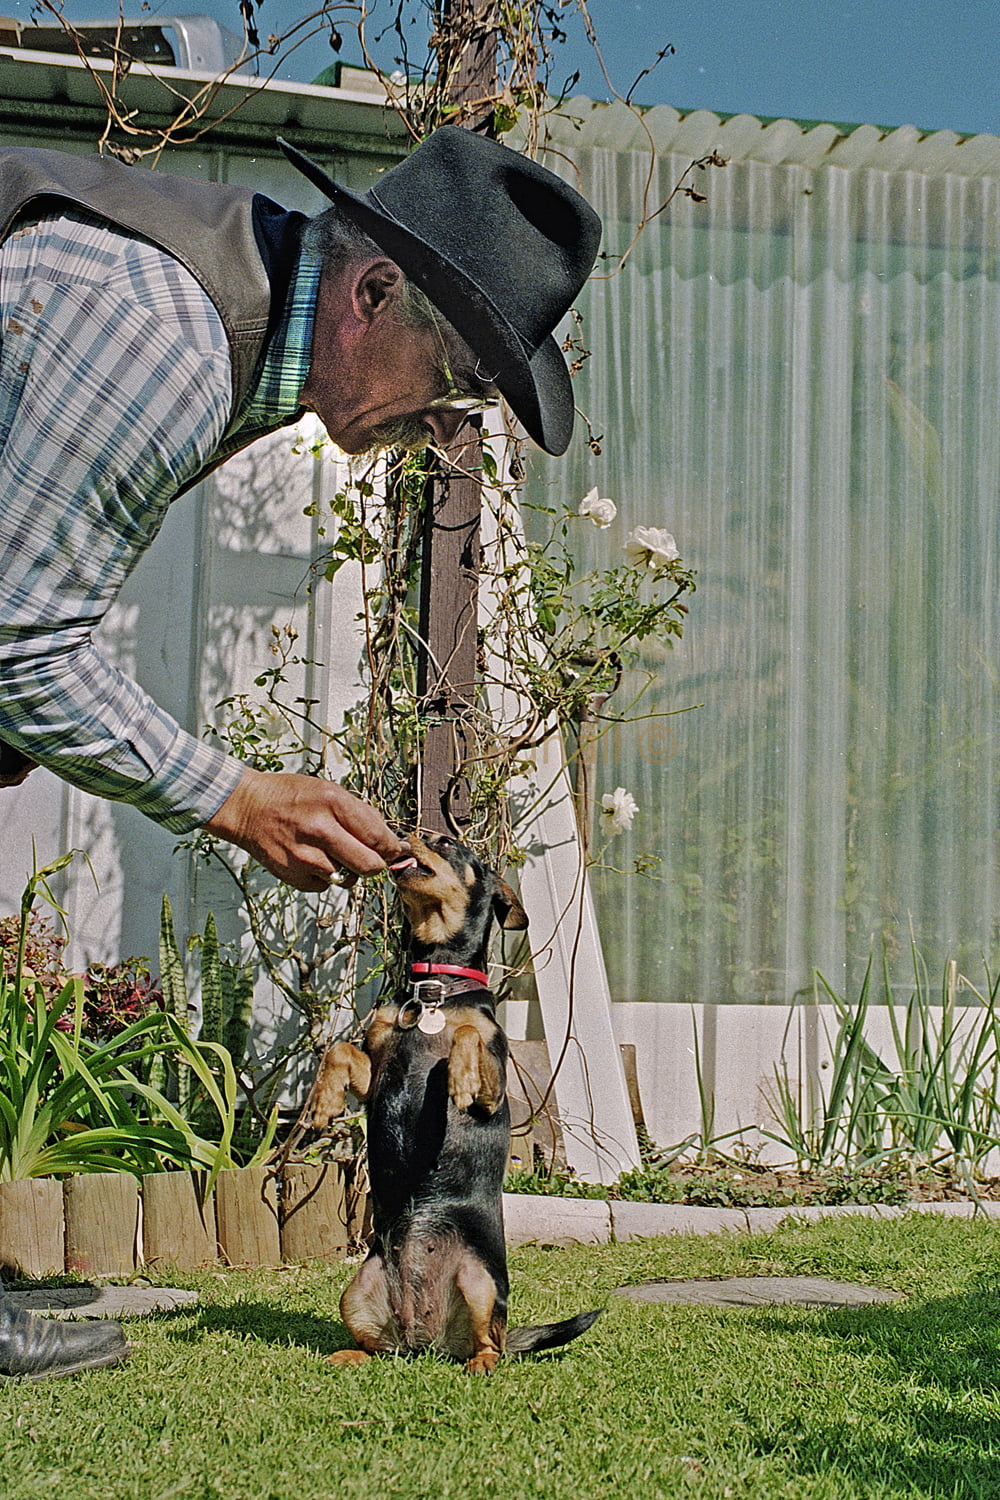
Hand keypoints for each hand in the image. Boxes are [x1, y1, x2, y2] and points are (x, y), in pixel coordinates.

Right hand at [204, 767, 408, 891]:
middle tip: (371, 858)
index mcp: (333, 803)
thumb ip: (361, 815)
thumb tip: (390, 842)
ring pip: (347, 879)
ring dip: (347, 870)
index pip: (378, 837)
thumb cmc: (292, 797)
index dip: (391, 849)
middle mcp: (319, 830)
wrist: (248, 807)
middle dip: (376, 865)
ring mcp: (304, 856)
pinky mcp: (292, 876)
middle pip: (369, 866)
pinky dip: (324, 876)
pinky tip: (312, 857)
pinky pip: (325, 886)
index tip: (393, 851)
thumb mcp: (330, 791)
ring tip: (332, 852)